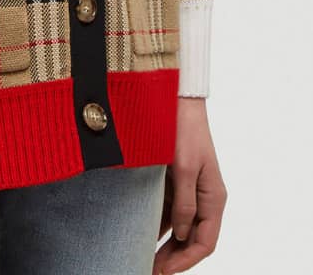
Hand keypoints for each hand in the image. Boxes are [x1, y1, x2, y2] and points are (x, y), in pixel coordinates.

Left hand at [153, 97, 226, 273]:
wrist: (173, 97)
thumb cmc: (182, 128)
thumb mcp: (184, 168)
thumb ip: (184, 203)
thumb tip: (182, 235)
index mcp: (214, 197)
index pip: (205, 242)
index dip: (185, 261)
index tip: (163, 271)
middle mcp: (204, 197)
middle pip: (192, 239)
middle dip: (173, 258)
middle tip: (147, 270)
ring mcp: (189, 189)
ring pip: (179, 227)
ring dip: (163, 243)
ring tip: (141, 256)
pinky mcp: (174, 180)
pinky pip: (167, 209)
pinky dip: (156, 224)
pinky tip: (140, 233)